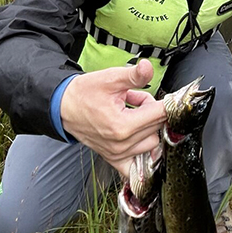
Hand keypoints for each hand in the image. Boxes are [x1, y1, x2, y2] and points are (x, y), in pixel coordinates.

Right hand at [59, 59, 166, 178]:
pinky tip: (138, 139)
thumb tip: (148, 68)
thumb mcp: (110, 78)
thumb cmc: (84, 93)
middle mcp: (122, 144)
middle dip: (152, 111)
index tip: (167, 96)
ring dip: (148, 127)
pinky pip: (137, 165)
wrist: (64, 107)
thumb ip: (133, 76)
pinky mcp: (114, 159)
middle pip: (157, 127)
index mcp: (122, 125)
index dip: (166, 102)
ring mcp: (118, 154)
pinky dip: (143, 152)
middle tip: (137, 100)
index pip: (159, 114)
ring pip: (152, 142)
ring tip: (132, 114)